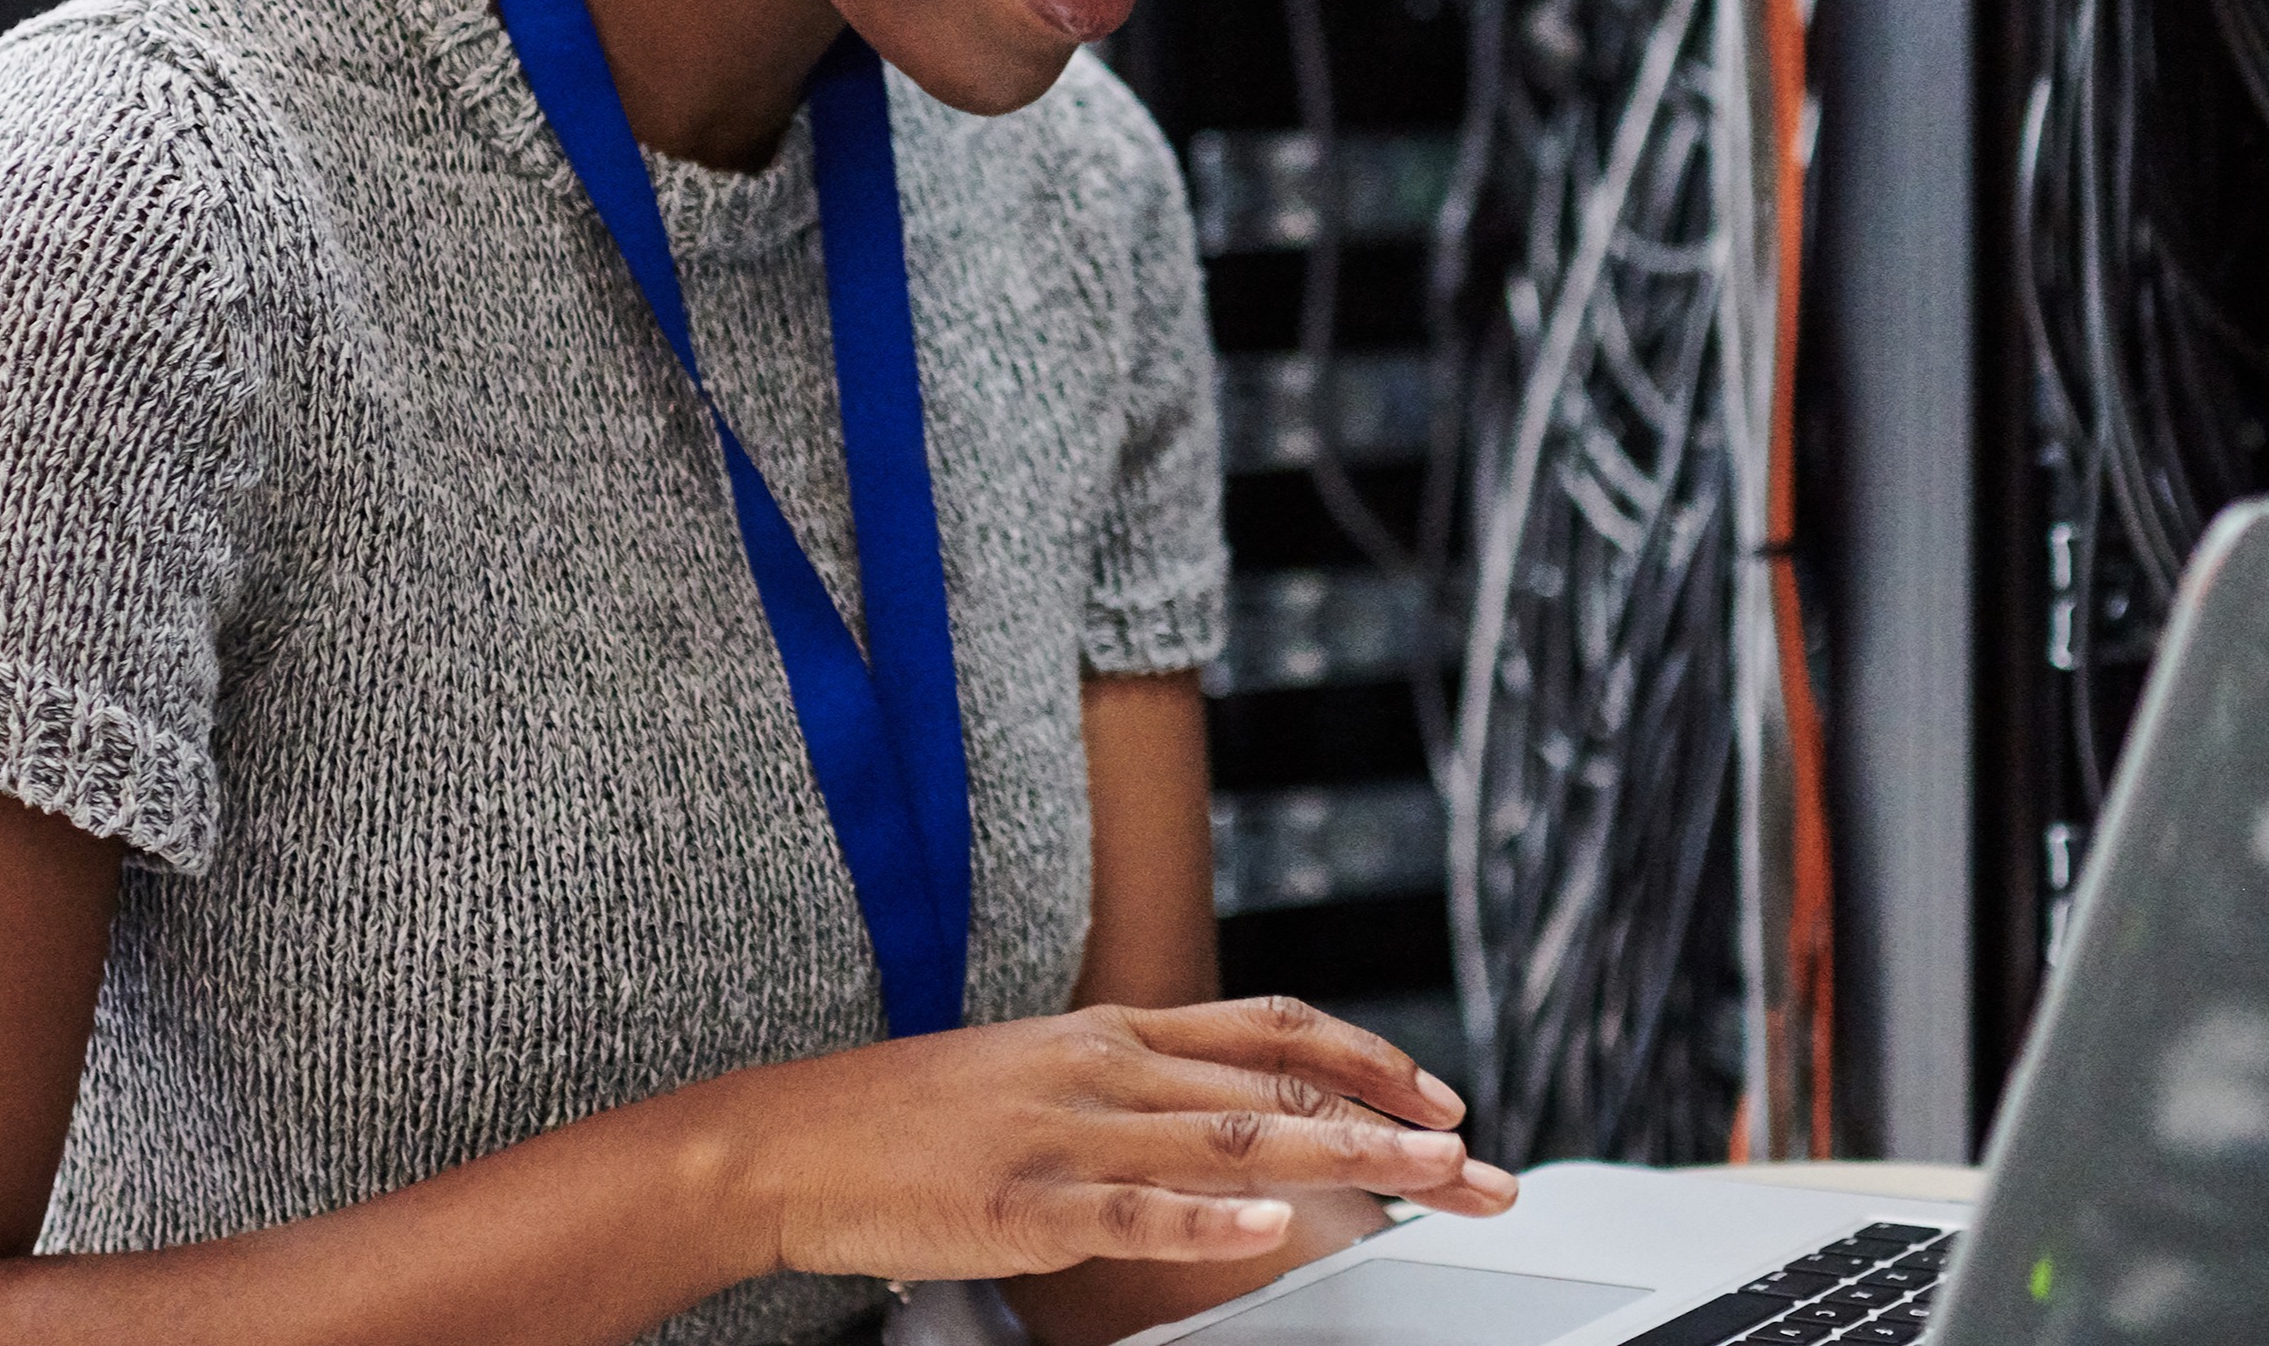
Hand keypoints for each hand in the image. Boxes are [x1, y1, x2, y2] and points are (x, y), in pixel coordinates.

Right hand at [692, 995, 1519, 1287]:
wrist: (785, 1140)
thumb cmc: (908, 1120)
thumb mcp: (1036, 1074)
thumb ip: (1131, 1086)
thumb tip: (1223, 1111)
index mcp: (1113, 1034)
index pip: (1274, 1029)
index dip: (1373, 1058)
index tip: (1448, 1098)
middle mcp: (1106, 1069)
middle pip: (1282, 1088)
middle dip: (1398, 1128)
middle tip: (1484, 1168)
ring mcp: (1066, 1133)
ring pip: (1233, 1140)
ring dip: (1347, 1161)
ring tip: (1434, 1178)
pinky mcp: (1021, 1202)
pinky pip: (1128, 1213)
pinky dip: (1205, 1226)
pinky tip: (1268, 1238)